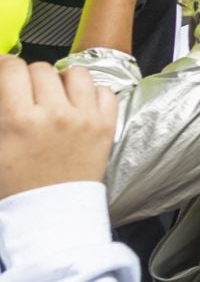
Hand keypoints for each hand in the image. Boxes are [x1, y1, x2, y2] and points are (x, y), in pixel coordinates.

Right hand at [0, 58, 117, 199]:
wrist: (49, 213)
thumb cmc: (16, 185)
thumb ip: (2, 111)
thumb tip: (5, 88)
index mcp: (17, 120)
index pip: (12, 68)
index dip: (5, 67)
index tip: (5, 73)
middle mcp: (53, 114)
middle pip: (41, 68)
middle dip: (30, 78)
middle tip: (27, 94)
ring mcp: (83, 119)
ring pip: (75, 73)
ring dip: (62, 81)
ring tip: (55, 96)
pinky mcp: (106, 126)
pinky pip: (104, 91)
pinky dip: (92, 94)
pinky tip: (79, 106)